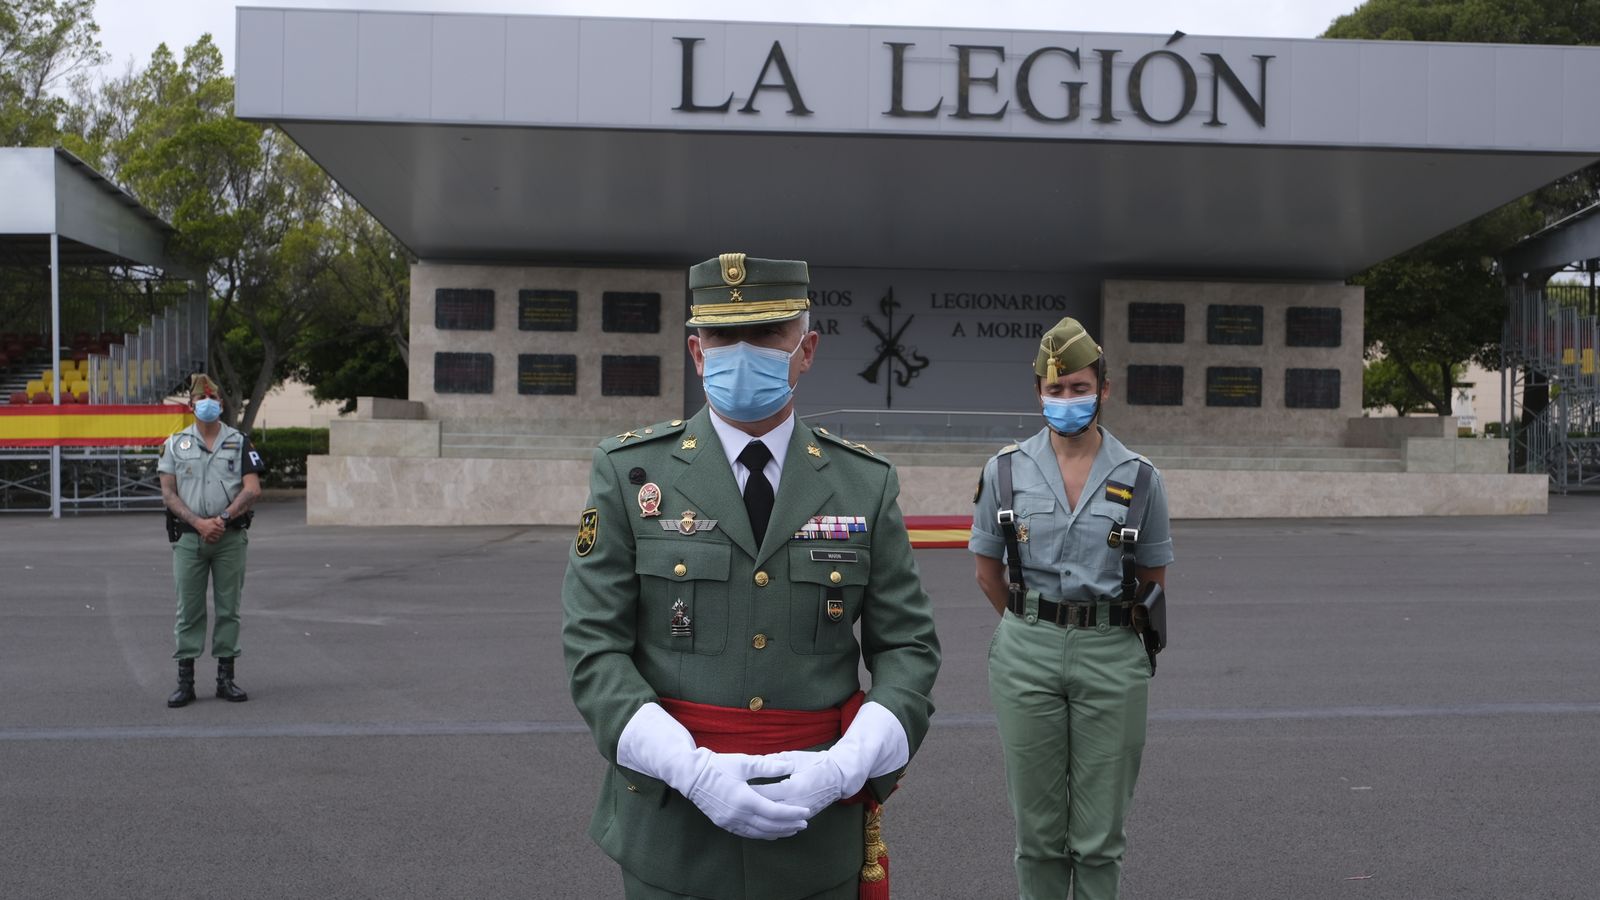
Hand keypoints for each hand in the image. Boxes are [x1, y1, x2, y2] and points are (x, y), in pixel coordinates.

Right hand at [197, 517, 225, 542]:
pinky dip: (214, 540)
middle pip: (220, 534)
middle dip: (221, 533)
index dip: (223, 530)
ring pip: (217, 538)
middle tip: (220, 532)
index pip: (222, 530)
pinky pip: (211, 541)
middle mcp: (211, 531)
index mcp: (214, 527)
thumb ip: (219, 521)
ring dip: (218, 536)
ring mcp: (208, 535)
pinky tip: (215, 539)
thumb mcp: (213, 519)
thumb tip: (223, 526)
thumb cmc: (207, 521)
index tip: (223, 529)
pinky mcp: (206, 537)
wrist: (199, 524)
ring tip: (218, 535)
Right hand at [684, 751, 813, 839]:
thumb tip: (788, 766)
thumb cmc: (717, 766)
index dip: (792, 813)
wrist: (691, 775)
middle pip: (769, 826)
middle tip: (804, 824)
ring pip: (759, 833)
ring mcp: (730, 822)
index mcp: (745, 800)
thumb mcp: (744, 762)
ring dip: (777, 832)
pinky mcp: (724, 823)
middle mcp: (738, 815)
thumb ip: (767, 766)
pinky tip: (770, 833)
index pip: (775, 812)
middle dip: (789, 826)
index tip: (806, 812)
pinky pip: (747, 833)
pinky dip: (762, 834)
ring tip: (792, 830)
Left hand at [749, 702, 908, 817]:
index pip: (765, 793)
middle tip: (732, 806)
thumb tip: (755, 762)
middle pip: (767, 809)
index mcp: (793, 787)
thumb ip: (774, 761)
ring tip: (742, 817)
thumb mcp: (794, 757)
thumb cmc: (815, 762)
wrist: (839, 776)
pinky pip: (785, 824)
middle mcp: (796, 803)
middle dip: (750, 808)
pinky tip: (760, 824)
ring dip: (760, 819)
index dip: (748, 793)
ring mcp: (801, 812)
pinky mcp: (804, 816)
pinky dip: (772, 824)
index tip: (733, 790)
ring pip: (775, 820)